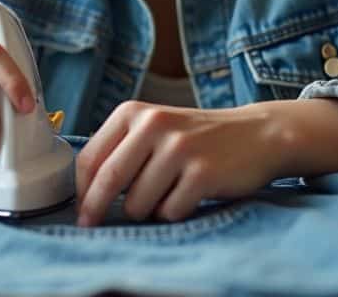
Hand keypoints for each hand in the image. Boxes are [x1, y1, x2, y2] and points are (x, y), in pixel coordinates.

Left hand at [75, 98, 337, 225]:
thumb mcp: (155, 128)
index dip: (81, 190)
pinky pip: (169, 212)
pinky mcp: (202, 173)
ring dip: (148, 210)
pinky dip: (174, 212)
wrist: (257, 134)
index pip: (91, 157)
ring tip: (168, 193)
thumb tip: (84, 192)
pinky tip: (189, 196)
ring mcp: (179, 148)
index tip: (81, 210)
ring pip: (138, 203)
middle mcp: (154, 124)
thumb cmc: (197, 138)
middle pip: (108, 181)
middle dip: (96, 210)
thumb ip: (121, 150)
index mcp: (134, 112)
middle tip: (91, 226)